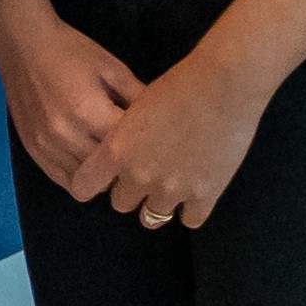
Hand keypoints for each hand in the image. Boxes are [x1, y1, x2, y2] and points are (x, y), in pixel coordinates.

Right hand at [0, 0, 143, 186]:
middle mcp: (66, 136)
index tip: (159, 150)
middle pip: (108, 173)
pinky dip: (80, 178)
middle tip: (140, 160)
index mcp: (90, 113)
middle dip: (127, 168)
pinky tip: (90, 163)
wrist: (22, 45)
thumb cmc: (72, 52)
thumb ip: (140, 99)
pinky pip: (62, 180)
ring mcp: (46, 146)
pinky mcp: (33, 151)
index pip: (130, 150)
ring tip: (114, 162)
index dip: (148, 152)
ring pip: (86, 184)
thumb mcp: (114, 69)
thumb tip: (165, 125)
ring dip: (102, 177)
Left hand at [79, 49, 269, 230]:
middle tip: (145, 175)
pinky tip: (195, 195)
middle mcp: (139, 176)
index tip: (102, 179)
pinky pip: (190, 220)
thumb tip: (118, 148)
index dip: (92, 184)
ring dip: (158, 202)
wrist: (223, 85)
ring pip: (152, 217)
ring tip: (170, 187)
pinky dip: (190, 210)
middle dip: (130, 191)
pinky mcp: (206, 194)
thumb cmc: (178, 84)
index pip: (83, 187)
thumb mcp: (134, 108)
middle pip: (120, 203)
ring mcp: (173, 189)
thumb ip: (122, 135)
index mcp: (115, 151)